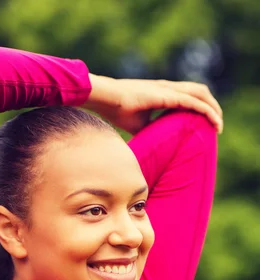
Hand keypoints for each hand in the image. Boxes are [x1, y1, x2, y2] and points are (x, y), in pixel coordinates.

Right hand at [83, 74, 222, 134]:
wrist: (107, 99)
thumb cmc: (118, 111)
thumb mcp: (138, 125)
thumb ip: (151, 131)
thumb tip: (156, 146)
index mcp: (162, 92)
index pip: (188, 96)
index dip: (200, 107)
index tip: (206, 124)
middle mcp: (168, 87)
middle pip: (199, 91)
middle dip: (212, 106)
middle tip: (217, 125)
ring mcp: (169, 89)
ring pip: (201, 94)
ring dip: (213, 108)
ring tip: (219, 125)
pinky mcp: (168, 96)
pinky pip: (194, 103)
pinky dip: (207, 111)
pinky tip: (214, 121)